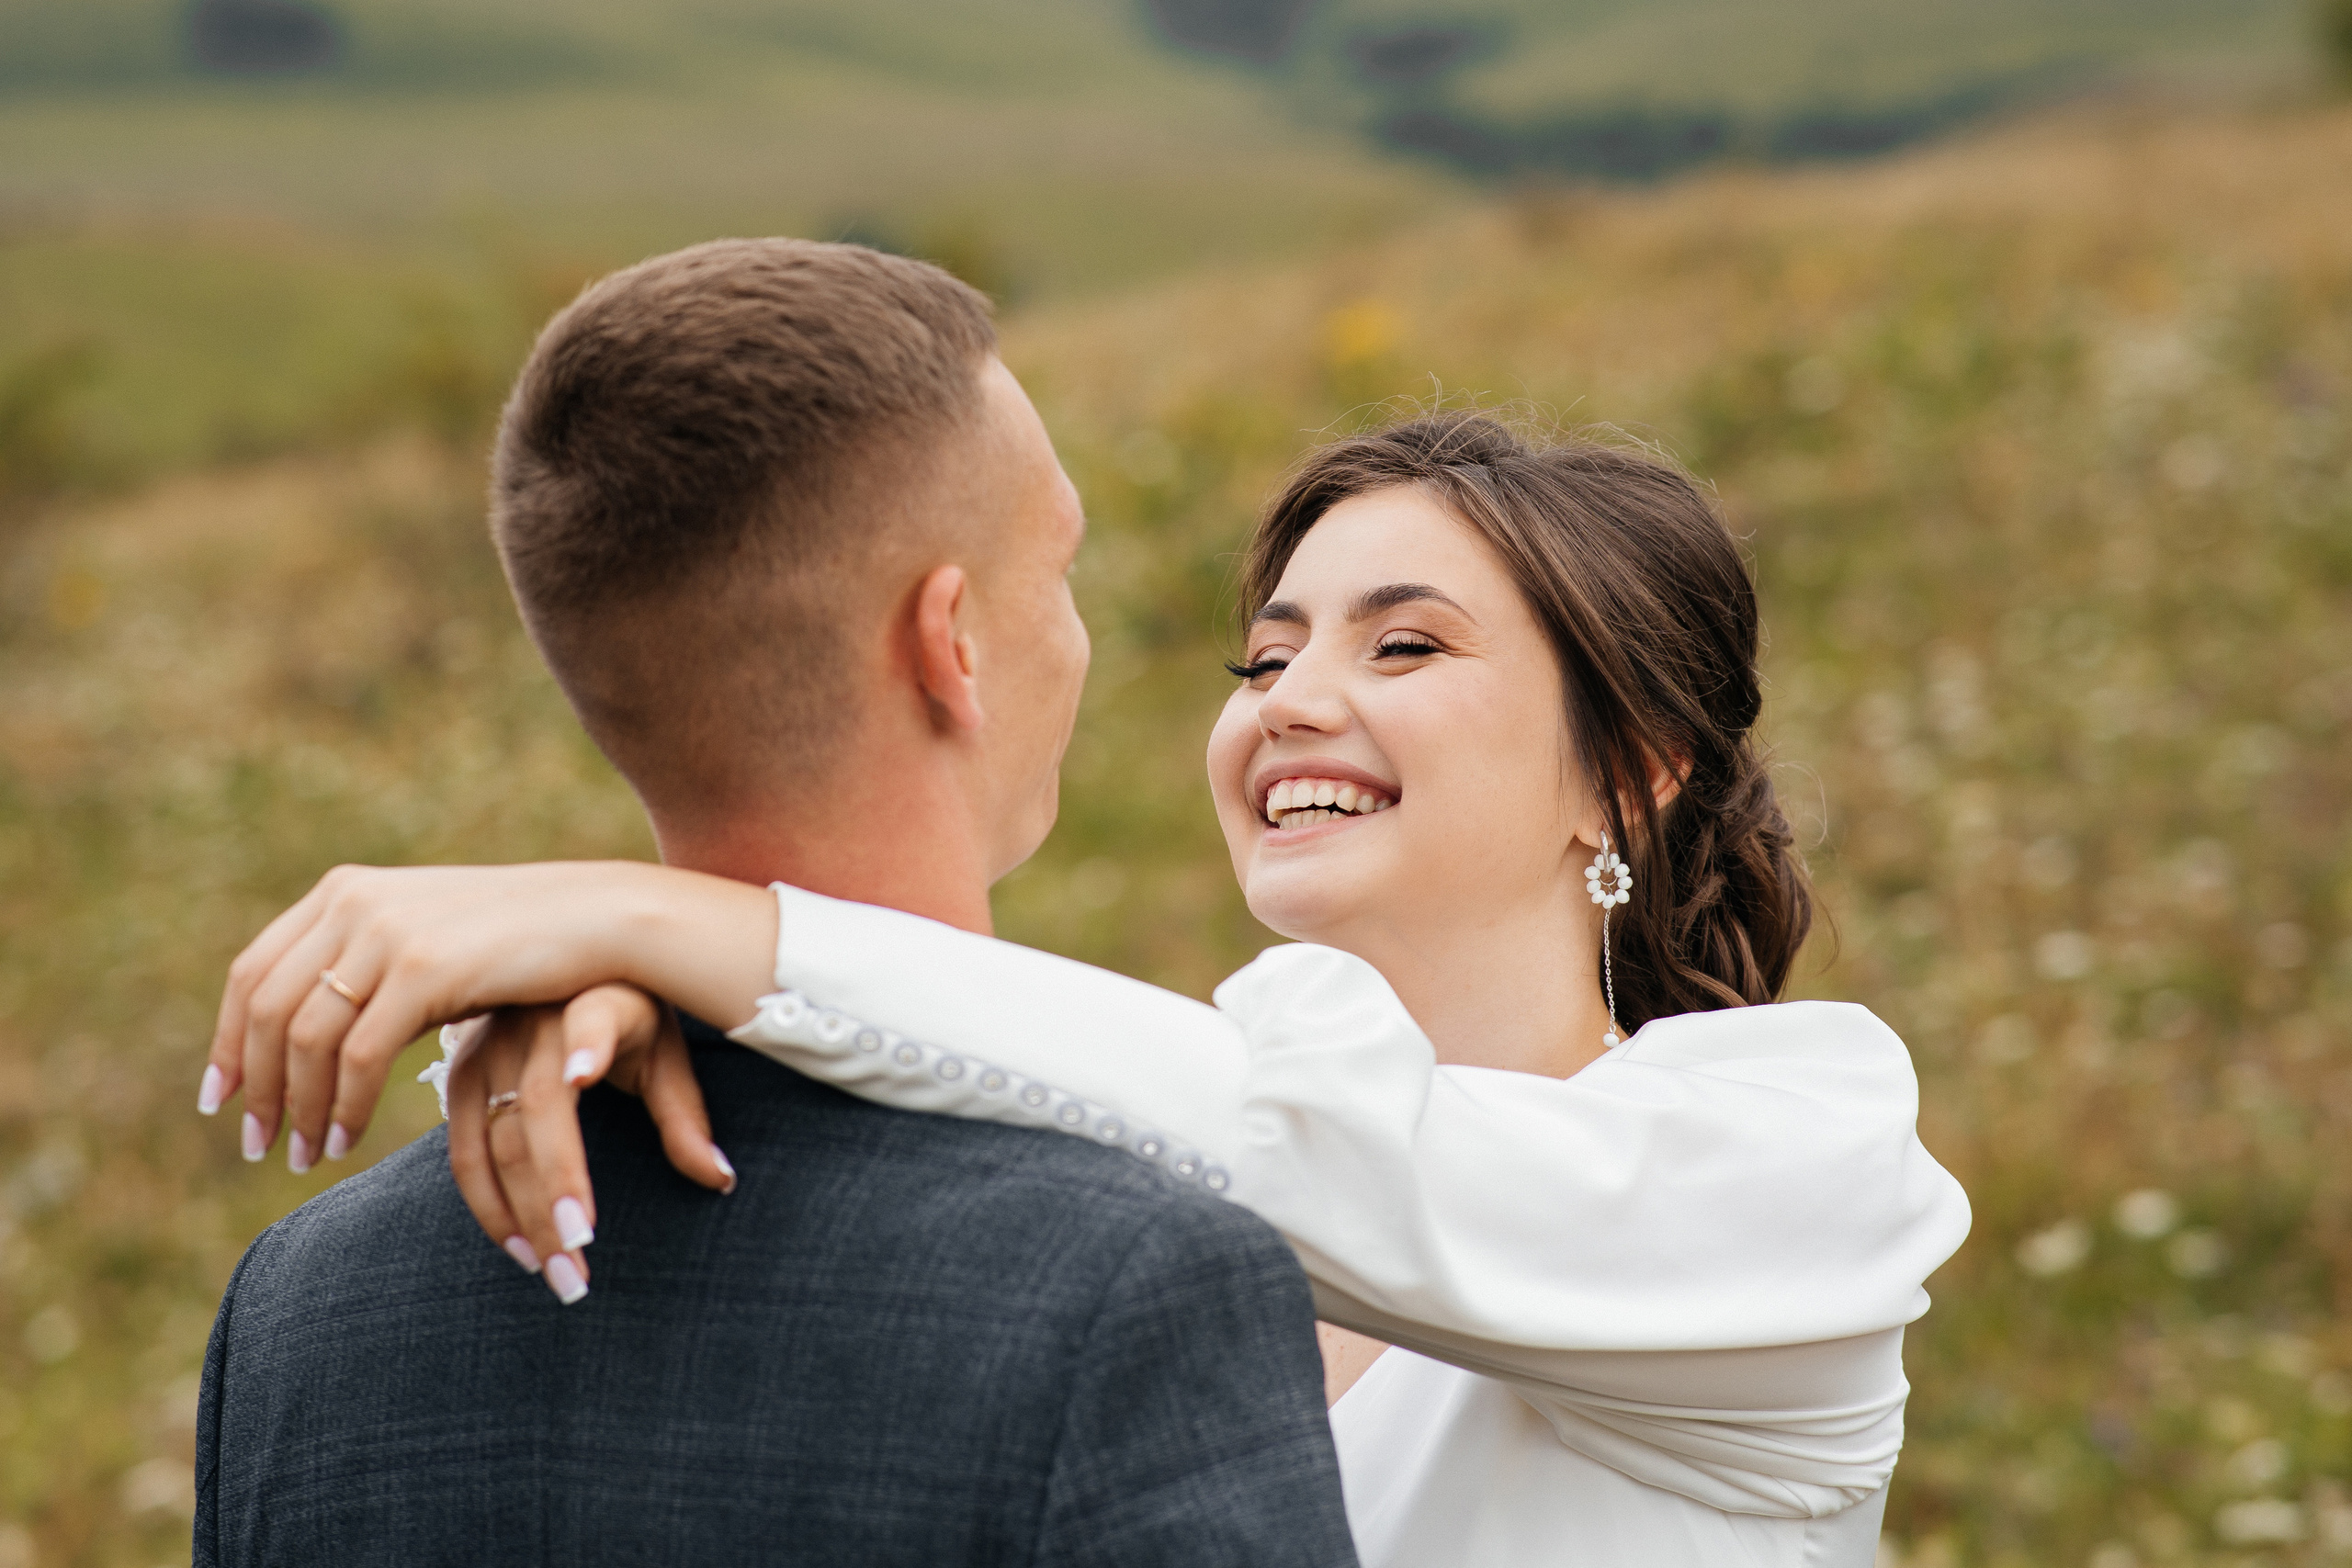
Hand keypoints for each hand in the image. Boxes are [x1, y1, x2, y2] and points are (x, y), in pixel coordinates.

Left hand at [200, 860, 774, 1168]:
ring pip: (304, 1038)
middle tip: (258, 1143)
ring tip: (306, 1155)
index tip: (222, 1099)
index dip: (228, 1040)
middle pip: (265, 1009)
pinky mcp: (421, 968)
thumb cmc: (521, 938)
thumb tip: (314, 1011)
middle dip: (255, 1086)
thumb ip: (370, 958)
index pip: (253, 971)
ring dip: (298, 1107)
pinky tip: (346, 1140)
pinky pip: (358, 1055)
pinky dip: (344, 1106)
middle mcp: (353, 903)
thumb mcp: (429, 935)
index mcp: (346, 890)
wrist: (599, 917)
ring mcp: (385, 932)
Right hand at [446, 985, 733, 1304]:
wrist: (558, 962)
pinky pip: (462, 1149)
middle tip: (578, 1267)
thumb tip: (722, 1180)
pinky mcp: (457, 1071)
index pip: (590, 1022)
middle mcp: (533, 1020)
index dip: (587, 1044)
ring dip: (517, 1215)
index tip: (582, 1077)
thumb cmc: (629, 1015)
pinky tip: (518, 1248)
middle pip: (536, 1112)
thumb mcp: (664, 1049)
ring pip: (491, 1140)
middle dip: (554, 1193)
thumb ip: (683, 1113)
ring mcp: (487, 1045)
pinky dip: (488, 1204)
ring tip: (555, 1274)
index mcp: (597, 998)